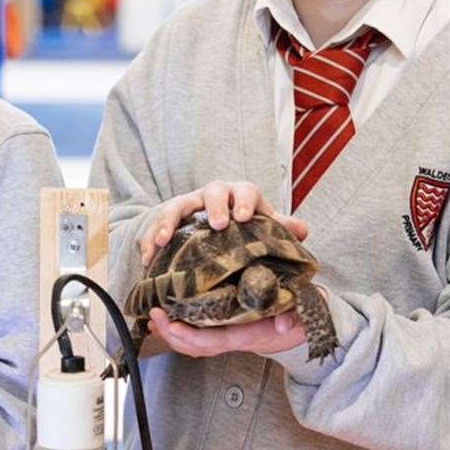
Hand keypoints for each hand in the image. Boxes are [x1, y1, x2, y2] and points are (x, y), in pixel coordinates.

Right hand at [138, 181, 306, 264]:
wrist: (215, 225)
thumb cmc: (243, 227)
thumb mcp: (263, 227)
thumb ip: (281, 229)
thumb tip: (302, 229)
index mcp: (240, 194)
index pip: (246, 190)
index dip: (246, 201)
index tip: (245, 217)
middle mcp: (213, 195)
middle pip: (213, 192)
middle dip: (214, 207)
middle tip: (218, 225)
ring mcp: (188, 205)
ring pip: (176, 206)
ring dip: (167, 222)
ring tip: (162, 241)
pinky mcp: (168, 219)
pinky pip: (154, 226)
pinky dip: (148, 240)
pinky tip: (146, 258)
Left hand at [148, 307, 306, 357]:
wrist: (300, 321)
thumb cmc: (298, 310)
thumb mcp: (302, 309)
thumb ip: (294, 316)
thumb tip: (282, 324)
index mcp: (248, 333)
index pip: (215, 340)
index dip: (191, 335)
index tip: (171, 323)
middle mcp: (234, 338)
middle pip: (197, 346)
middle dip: (172, 334)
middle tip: (153, 314)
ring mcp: (226, 336)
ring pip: (192, 345)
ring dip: (170, 333)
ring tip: (152, 316)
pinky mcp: (221, 330)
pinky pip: (195, 336)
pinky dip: (177, 329)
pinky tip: (164, 316)